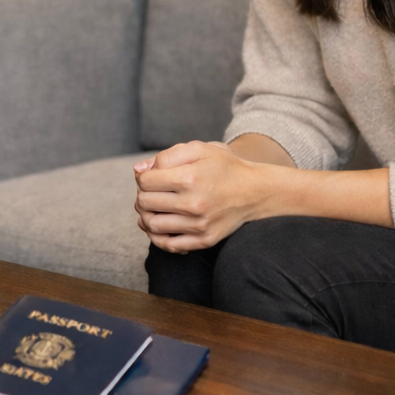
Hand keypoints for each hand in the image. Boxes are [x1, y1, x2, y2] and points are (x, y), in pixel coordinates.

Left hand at [133, 141, 274, 252]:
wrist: (256, 191)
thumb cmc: (225, 167)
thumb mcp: (199, 149)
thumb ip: (166, 155)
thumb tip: (138, 170)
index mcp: (190, 178)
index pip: (145, 181)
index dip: (143, 176)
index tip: (152, 176)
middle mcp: (194, 203)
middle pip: (145, 203)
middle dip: (142, 194)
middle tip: (153, 191)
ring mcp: (200, 225)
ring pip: (152, 225)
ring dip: (146, 215)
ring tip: (155, 207)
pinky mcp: (205, 240)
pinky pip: (169, 245)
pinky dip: (157, 236)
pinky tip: (161, 224)